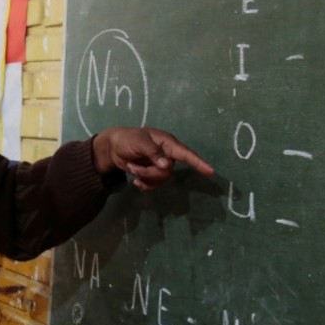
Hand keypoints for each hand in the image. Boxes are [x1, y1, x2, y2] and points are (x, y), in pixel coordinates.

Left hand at [92, 127, 214, 190]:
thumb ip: (153, 152)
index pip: (186, 154)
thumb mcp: (138, 142)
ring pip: (161, 179)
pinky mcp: (153, 174)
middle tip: (134, 166)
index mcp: (167, 143)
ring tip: (132, 167)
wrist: (113, 148)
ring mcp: (161, 165)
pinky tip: (136, 182)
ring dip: (144, 176)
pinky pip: (155, 185)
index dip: (198, 162)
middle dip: (149, 172)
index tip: (210, 171)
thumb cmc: (127, 139)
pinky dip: (145, 185)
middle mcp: (168, 155)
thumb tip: (167, 165)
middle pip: (168, 171)